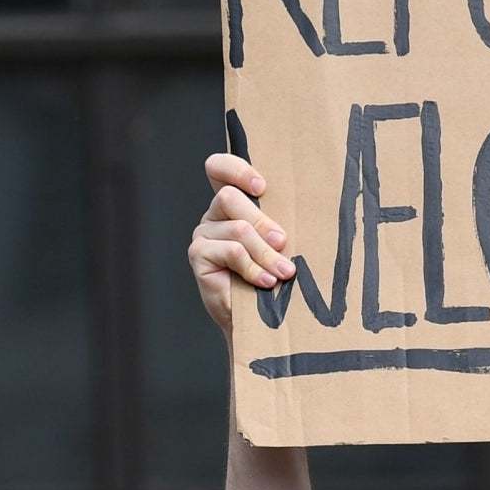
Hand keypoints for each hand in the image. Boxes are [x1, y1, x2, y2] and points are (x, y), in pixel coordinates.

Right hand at [189, 153, 294, 339]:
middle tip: (283, 244)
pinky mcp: (198, 255)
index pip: (218, 169)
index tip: (261, 186)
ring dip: (265, 252)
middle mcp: (213, 215)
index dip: (235, 169)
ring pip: (237, 228)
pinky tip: (265, 282)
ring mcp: (203, 234)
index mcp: (231, 205)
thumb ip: (276, 225)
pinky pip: (231, 251)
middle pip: (230, 197)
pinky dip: (252, 267)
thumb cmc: (272, 278)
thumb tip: (291, 223)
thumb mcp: (277, 245)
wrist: (258, 320)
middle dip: (262, 222)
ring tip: (282, 272)